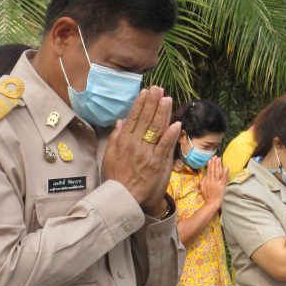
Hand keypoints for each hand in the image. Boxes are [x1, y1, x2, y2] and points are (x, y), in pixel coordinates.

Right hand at [102, 87, 179, 213]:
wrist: (123, 197)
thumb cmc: (117, 176)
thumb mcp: (109, 155)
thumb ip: (115, 137)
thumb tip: (120, 121)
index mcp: (123, 141)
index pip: (133, 118)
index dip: (141, 104)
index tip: (146, 91)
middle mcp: (134, 144)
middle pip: (146, 119)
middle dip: (153, 103)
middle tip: (159, 89)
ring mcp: (146, 153)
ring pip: (155, 129)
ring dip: (162, 113)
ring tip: (167, 99)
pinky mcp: (156, 163)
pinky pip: (164, 146)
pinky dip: (170, 135)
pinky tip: (176, 123)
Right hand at [200, 156, 227, 208]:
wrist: (212, 203)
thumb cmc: (207, 196)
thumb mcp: (202, 188)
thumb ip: (203, 180)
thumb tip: (204, 173)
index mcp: (207, 181)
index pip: (209, 171)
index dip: (210, 165)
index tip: (211, 159)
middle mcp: (212, 181)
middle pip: (213, 170)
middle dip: (214, 163)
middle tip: (215, 156)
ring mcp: (217, 183)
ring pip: (218, 172)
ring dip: (219, 165)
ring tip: (219, 159)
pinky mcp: (222, 186)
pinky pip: (224, 178)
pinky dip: (225, 172)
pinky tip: (226, 167)